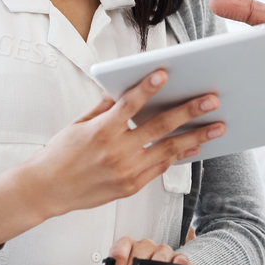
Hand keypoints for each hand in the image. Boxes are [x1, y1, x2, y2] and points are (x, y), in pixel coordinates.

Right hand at [0, 69, 222, 248]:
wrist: (47, 190)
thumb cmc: (60, 154)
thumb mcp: (78, 124)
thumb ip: (104, 108)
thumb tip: (124, 91)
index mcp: (100, 132)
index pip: (128, 106)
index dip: (147, 88)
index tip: (165, 74)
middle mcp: (115, 152)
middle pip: (159, 128)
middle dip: (188, 111)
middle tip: (211, 100)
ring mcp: (125, 172)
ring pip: (168, 151)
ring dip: (195, 137)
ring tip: (216, 127)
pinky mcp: (130, 186)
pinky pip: (160, 168)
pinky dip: (178, 156)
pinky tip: (194, 147)